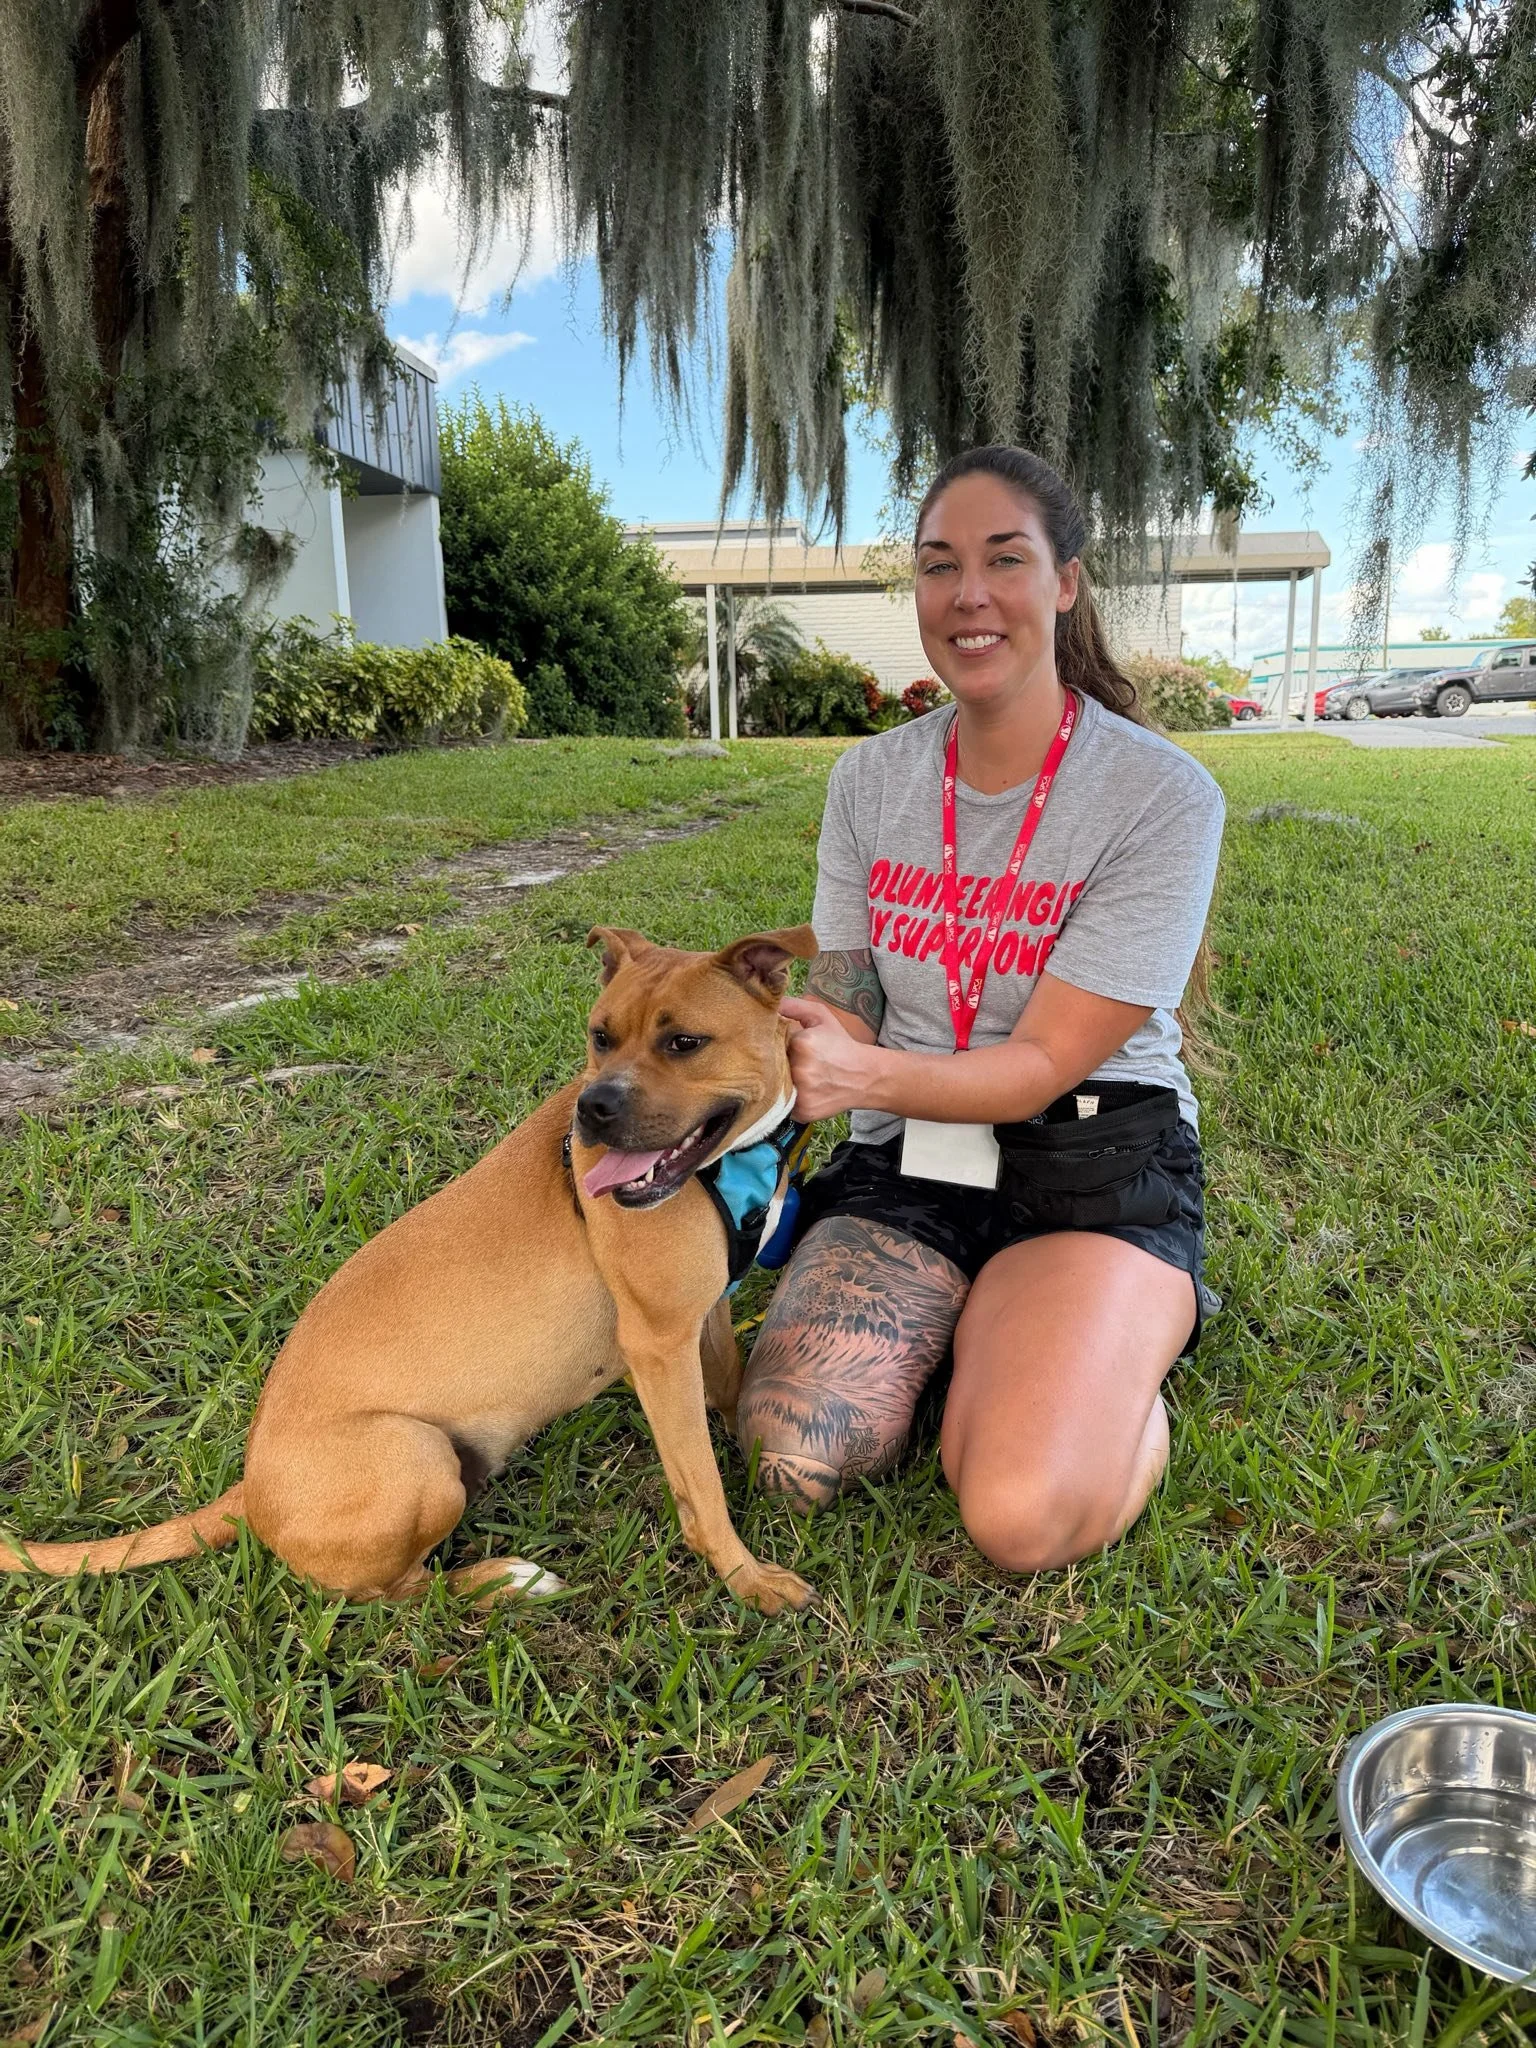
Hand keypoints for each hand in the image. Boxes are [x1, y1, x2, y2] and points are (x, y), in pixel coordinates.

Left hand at [780, 996, 883, 1121]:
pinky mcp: (803, 1111)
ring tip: (805, 1077)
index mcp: (801, 1043)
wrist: (865, 1076)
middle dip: (779, 1063)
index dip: (779, 1045)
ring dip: (784, 1082)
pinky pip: (784, 1105)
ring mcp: (801, 1093)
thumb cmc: (840, 1044)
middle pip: (772, 1066)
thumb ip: (794, 1006)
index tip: (791, 1047)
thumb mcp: (821, 1016)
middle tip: (801, 1063)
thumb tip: (770, 1004)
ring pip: (776, 1086)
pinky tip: (808, 1091)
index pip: (771, 1043)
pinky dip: (792, 1100)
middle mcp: (799, 1070)